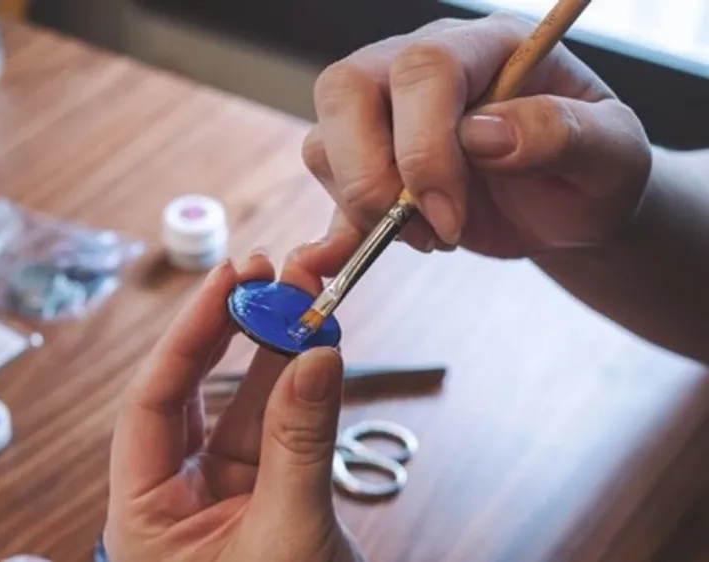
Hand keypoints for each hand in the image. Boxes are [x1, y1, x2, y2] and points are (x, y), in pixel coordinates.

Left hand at [102, 251, 363, 561]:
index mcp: (142, 521)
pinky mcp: (269, 501)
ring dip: (272, 355)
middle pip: (195, 395)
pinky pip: (279, 433)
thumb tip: (317, 357)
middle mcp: (176, 504)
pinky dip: (299, 393)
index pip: (151, 406)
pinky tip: (315, 351)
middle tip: (263, 275)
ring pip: (244, 409)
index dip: (187, 336)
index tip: (224, 282)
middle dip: (228, 332)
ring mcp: (225, 500)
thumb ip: (301, 443)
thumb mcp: (287, 535)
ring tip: (300, 298)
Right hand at [300, 12, 651, 264]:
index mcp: (488, 46)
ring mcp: (386, 109)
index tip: (453, 217)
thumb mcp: (612, 157)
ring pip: (325, 138)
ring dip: (362, 205)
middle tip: (428, 230)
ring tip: (429, 235)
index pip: (425, 69)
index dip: (425, 148)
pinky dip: (338, 226)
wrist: (565, 208)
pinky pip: (326, 182)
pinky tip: (358, 253)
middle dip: (371, 176)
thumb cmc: (591, 175)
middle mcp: (423, 65)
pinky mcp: (367, 157)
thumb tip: (484, 135)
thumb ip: (562, 134)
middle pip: (347, 89)